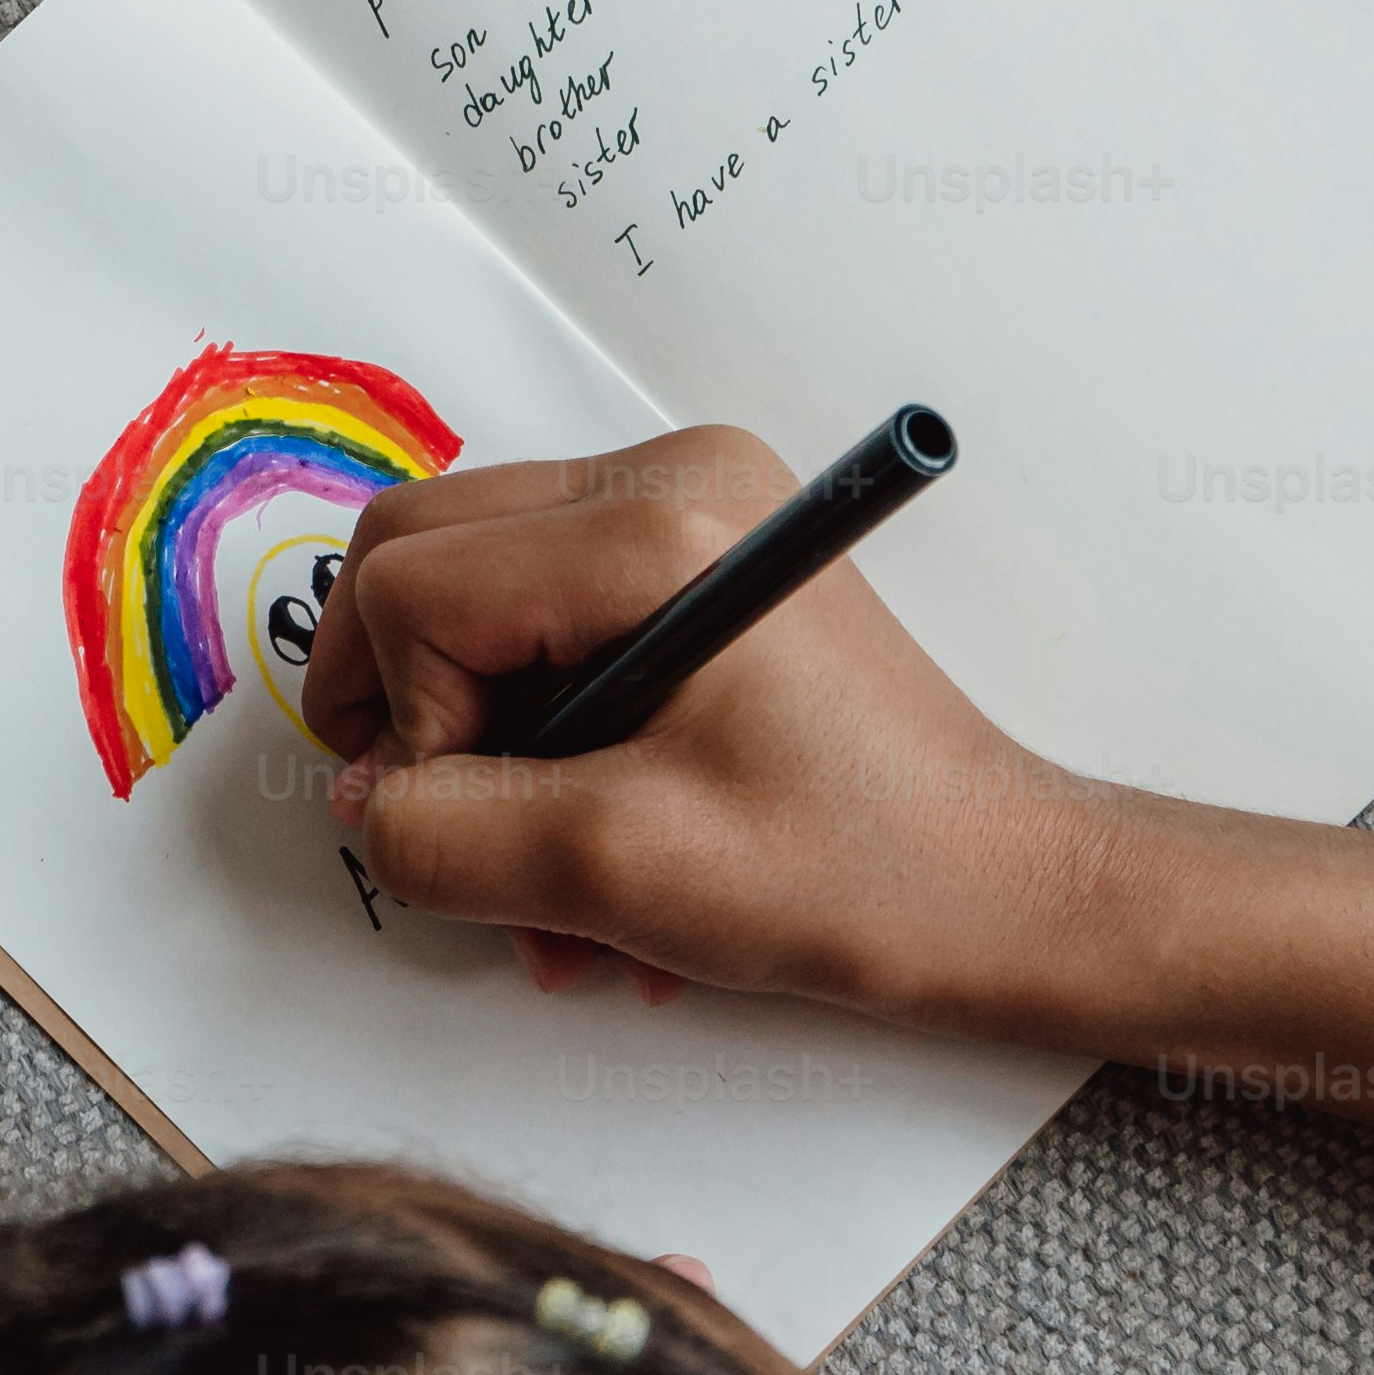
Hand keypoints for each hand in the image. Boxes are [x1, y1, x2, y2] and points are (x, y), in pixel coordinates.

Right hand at [294, 428, 1114, 1024]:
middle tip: (455, 839)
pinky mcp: (697, 570)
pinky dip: (547, 744)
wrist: (1006, 894)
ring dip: (488, 754)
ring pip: (478, 603)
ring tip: (552, 891)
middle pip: (426, 559)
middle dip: (422, 719)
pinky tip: (599, 851)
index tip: (472, 832)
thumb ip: (447, 832)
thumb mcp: (618, 870)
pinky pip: (549, 630)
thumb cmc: (857, 873)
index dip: (408, 724)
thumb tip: (367, 804)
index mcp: (658, 524)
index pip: (415, 583)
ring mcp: (689, 515)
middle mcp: (671, 480)